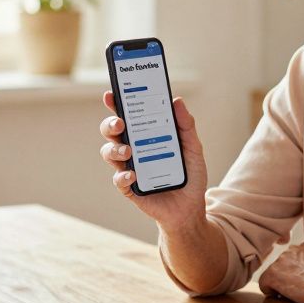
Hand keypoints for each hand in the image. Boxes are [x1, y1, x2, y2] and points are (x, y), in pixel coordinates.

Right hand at [99, 92, 208, 229]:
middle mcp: (133, 149)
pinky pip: (119, 180)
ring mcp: (129, 168)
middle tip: (120, 123)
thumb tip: (177, 101)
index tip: (111, 94)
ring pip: (109, 153)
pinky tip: (132, 174)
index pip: (128, 115)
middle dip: (111, 124)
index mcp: (146, 135)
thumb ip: (186, 126)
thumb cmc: (190, 175)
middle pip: (112, 132)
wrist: (191, 208)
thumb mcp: (193, 148)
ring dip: (115, 149)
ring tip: (128, 151)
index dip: (116, 104)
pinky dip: (122, 176)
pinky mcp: (130, 188)